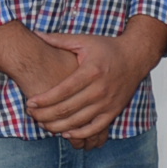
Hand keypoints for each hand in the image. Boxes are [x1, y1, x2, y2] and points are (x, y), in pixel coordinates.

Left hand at [27, 24, 158, 147]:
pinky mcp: (114, 111)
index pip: (63, 90)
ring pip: (78, 121)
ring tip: (43, 125)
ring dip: (58, 126)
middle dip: (46, 115)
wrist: (136, 57)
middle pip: (68, 108)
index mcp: (91, 71)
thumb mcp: (84, 41)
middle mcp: (100, 89)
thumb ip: (59, 40)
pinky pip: (95, 128)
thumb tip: (36, 33)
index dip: (44, 99)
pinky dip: (80, 134)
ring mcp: (108, 102)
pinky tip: (66, 133)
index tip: (30, 103)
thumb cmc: (108, 48)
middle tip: (32, 115)